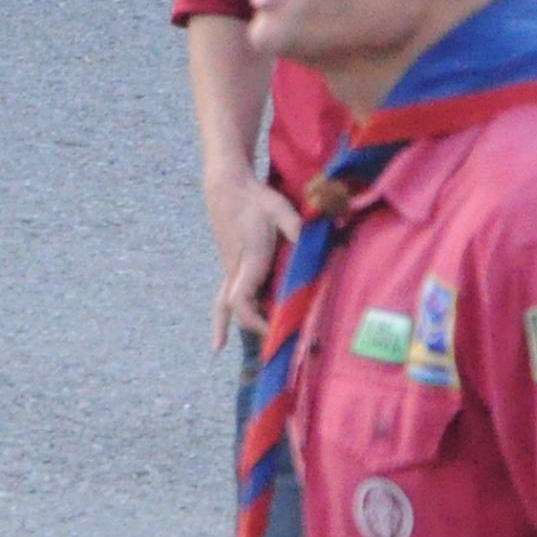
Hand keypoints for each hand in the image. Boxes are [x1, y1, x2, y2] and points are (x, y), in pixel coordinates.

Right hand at [205, 169, 299, 348]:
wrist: (227, 187)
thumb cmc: (255, 199)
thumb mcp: (280, 210)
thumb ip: (296, 228)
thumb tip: (319, 241)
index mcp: (249, 260)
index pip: (242, 300)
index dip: (257, 319)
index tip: (277, 327)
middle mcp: (236, 270)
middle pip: (236, 309)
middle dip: (254, 326)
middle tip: (275, 342)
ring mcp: (230, 270)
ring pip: (224, 306)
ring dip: (230, 327)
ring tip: (221, 349)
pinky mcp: (230, 267)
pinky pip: (222, 299)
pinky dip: (221, 319)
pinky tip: (217, 341)